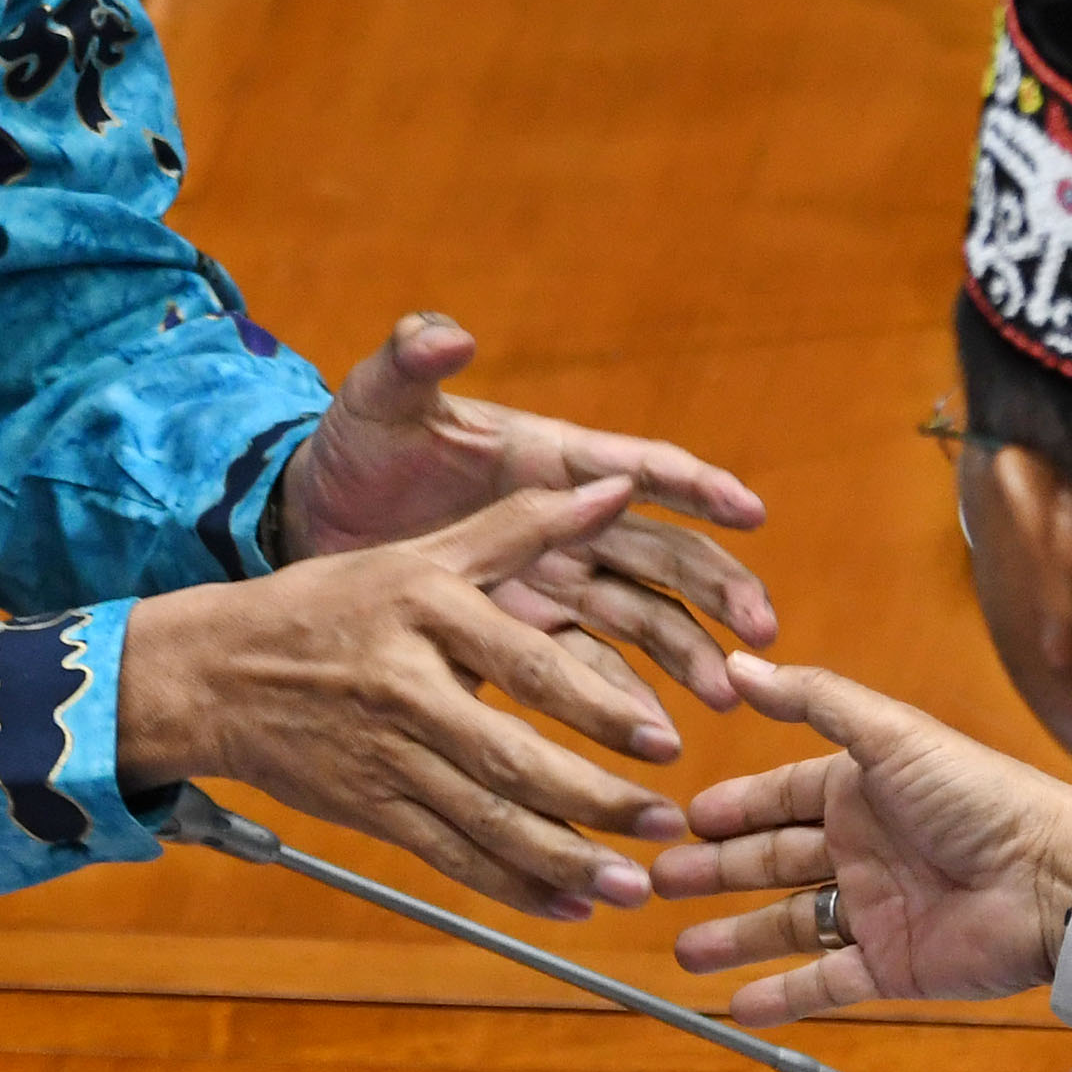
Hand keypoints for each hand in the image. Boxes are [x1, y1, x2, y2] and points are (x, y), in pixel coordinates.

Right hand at [121, 479, 699, 918]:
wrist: (215, 673)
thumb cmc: (330, 604)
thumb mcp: (420, 554)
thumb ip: (523, 526)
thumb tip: (619, 488)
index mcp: (426, 612)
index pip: (527, 668)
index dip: (599, 709)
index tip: (665, 742)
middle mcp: (405, 689)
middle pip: (510, 758)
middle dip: (594, 800)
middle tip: (666, 826)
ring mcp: (384, 757)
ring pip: (483, 819)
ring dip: (562, 859)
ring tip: (629, 885)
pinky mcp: (368, 809)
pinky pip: (447, 856)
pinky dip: (509, 886)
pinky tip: (566, 906)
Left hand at [276, 312, 776, 706]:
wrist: (311, 521)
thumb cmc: (354, 450)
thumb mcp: (376, 403)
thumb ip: (409, 362)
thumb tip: (446, 335)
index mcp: (545, 458)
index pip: (636, 468)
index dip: (694, 486)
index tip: (747, 509)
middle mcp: (567, 521)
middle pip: (663, 551)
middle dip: (718, 587)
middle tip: (760, 630)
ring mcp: (553, 581)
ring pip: (644, 616)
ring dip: (688, 651)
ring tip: (724, 693)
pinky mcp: (527, 633)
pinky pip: (590, 668)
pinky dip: (625, 699)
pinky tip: (654, 737)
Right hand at [649, 653, 1071, 1026]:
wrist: (1051, 880)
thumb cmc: (976, 796)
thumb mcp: (890, 734)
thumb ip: (813, 699)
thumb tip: (737, 662)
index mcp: (861, 788)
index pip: (780, 797)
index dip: (733, 809)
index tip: (682, 820)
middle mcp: (863, 847)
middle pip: (773, 862)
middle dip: (716, 872)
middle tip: (658, 881)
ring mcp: (876, 910)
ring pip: (788, 926)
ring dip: (737, 938)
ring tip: (683, 951)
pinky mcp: (892, 966)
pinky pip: (826, 984)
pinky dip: (782, 996)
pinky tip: (734, 1006)